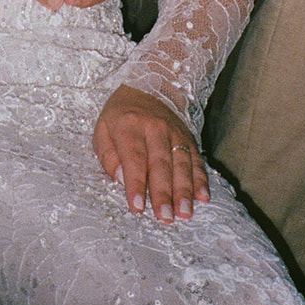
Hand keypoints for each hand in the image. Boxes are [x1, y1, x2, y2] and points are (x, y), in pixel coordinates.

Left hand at [93, 86, 209, 222]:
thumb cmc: (120, 116)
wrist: (147, 87)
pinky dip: (200, 179)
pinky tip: (203, 197)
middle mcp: (155, 128)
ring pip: (181, 163)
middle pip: (160, 164)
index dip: (136, 183)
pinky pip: (196, 159)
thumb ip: (107, 155)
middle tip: (165, 217)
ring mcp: (174, 132)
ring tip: (184, 213)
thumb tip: (119, 177)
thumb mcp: (102, 128)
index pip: (133, 158)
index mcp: (129, 125)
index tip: (137, 207)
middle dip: (163, 193)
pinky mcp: (188, 138)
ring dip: (184, 190)